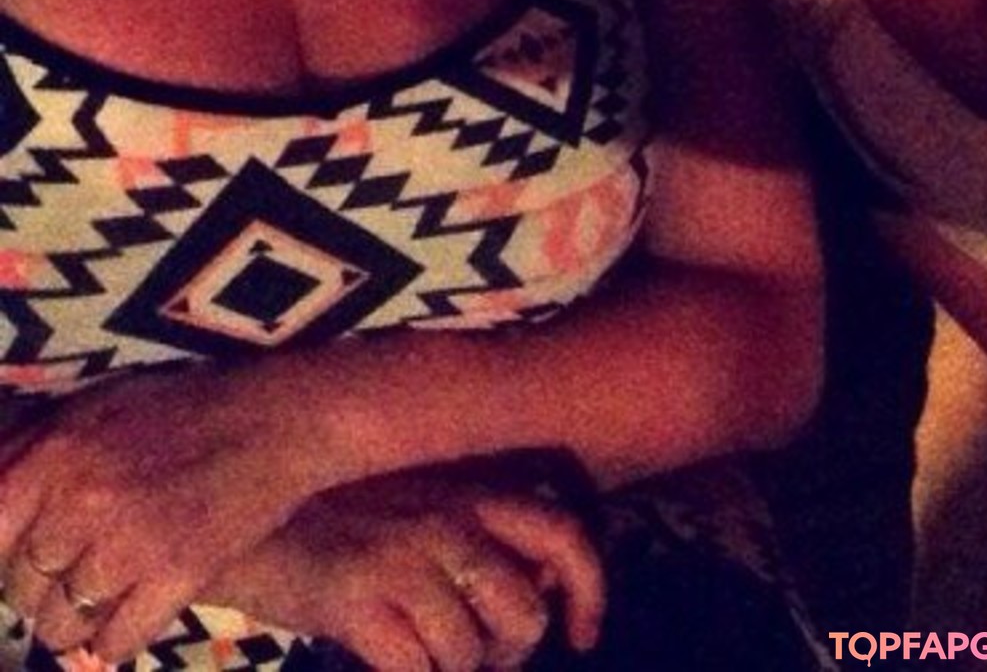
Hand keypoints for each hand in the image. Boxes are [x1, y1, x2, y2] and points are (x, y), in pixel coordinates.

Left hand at [0, 362, 316, 660]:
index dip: (2, 556)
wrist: (274, 419)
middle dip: (40, 589)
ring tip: (102, 599)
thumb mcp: (99, 407)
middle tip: (72, 575)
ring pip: (61, 624)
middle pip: (21, 585)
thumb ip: (38, 448)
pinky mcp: (176, 575)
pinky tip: (134, 612)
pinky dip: (116, 641)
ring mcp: (129, 541)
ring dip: (76, 622)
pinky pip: (114, 644)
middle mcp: (83, 499)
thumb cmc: (184, 407)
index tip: (23, 560)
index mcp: (59, 452)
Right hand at [209, 475, 605, 671]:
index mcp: (467, 488)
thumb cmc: (333, 517)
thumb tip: (537, 588)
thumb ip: (474, 531)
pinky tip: (380, 663)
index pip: (564, 533)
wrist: (241, 516)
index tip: (583, 637)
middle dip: (506, 655)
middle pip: (523, 612)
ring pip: (469, 654)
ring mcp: (402, 555)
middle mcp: (445, 516)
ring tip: (413, 655)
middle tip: (472, 659)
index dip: (588, 593)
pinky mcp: (357, 596)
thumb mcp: (414, 504)